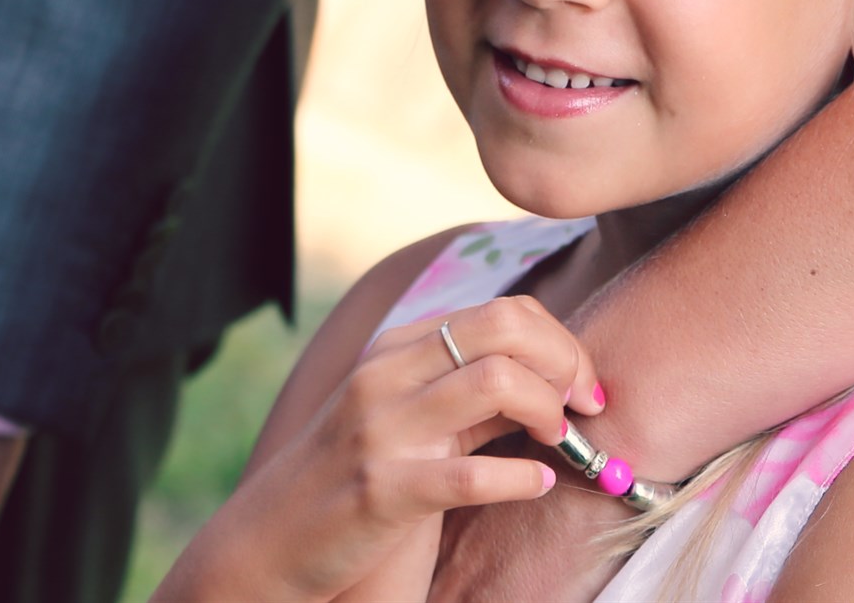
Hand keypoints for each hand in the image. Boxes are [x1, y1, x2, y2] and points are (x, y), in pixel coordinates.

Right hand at [155, 296, 602, 602]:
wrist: (265, 542)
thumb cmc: (351, 479)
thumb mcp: (406, 418)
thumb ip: (469, 393)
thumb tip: (554, 378)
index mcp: (396, 348)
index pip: (502, 312)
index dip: (560, 342)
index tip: (585, 384)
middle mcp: (387, 375)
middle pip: (504, 329)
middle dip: (565, 361)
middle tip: (588, 404)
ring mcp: (380, 430)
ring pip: (494, 383)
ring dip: (548, 411)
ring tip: (561, 441)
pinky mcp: (381, 490)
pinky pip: (469, 474)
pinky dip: (518, 478)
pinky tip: (537, 484)